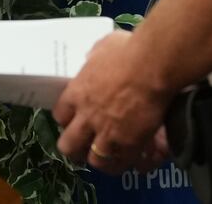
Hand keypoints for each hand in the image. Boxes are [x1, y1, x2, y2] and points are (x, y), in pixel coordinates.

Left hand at [53, 30, 173, 174]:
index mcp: (76, 93)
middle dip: (75, 149)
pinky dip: (124, 164)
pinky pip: (120, 164)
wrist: (152, 66)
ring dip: (99, 160)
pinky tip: (130, 161)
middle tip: (84, 148)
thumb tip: (95, 57)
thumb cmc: (129, 51)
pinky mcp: (129, 145)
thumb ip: (95, 58)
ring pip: (94, 160)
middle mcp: (86, 117)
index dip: (67, 120)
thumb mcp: (103, 48)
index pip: (59, 116)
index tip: (75, 120)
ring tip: (108, 158)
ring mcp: (106, 133)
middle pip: (69, 146)